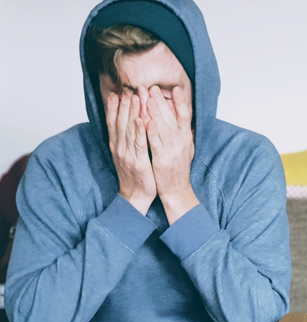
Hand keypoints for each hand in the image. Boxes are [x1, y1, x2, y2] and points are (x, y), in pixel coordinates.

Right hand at [105, 92, 156, 214]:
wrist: (134, 196)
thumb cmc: (133, 175)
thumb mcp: (125, 156)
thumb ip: (124, 140)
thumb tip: (126, 124)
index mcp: (116, 146)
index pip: (113, 123)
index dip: (114, 107)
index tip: (116, 93)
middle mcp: (119, 148)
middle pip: (120, 122)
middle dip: (124, 104)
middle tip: (127, 88)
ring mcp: (128, 155)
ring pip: (129, 130)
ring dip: (132, 112)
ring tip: (134, 97)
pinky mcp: (138, 162)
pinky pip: (139, 144)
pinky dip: (139, 131)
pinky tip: (141, 120)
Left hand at [146, 85, 194, 201]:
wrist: (176, 189)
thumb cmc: (178, 169)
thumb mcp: (186, 149)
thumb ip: (183, 133)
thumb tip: (183, 118)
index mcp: (186, 138)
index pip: (185, 116)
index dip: (181, 102)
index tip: (175, 88)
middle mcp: (181, 142)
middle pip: (171, 117)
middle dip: (161, 101)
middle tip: (152, 87)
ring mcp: (172, 150)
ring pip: (163, 127)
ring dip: (155, 112)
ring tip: (147, 97)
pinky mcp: (162, 159)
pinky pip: (156, 143)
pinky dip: (152, 131)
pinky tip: (146, 121)